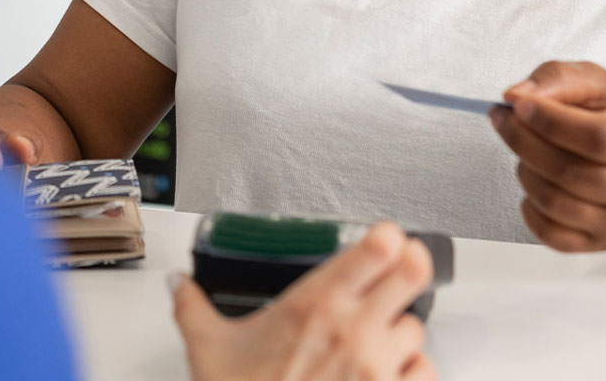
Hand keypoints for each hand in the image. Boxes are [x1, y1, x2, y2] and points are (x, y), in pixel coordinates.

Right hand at [171, 222, 435, 380]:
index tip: (386, 239)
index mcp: (314, 305)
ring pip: (416, 328)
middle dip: (409, 269)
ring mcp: (378, 367)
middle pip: (413, 273)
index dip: (389, 238)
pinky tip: (390, 374)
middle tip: (399, 272)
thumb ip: (192, 307)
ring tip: (374, 342)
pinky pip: (425, 372)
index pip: (377, 248)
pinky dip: (412, 371)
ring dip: (400, 332)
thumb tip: (179, 285)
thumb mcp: (208, 349)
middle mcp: (354, 330)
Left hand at [492, 60, 605, 252]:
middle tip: (504, 119)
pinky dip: (528, 209)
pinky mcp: (602, 242)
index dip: (551, 121)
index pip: (599, 138)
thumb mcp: (604, 85)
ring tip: (524, 149)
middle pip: (571, 173)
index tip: (519, 104)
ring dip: (525, 171)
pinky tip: (533, 181)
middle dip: (524, 142)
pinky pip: (552, 236)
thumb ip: (561, 79)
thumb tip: (517, 95)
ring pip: (556, 203)